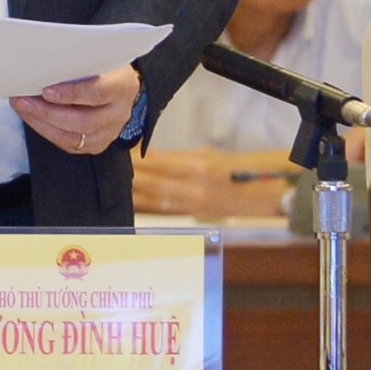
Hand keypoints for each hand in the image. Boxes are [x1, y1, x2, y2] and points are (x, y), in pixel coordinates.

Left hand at [12, 65, 140, 156]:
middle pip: (84, 120)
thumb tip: (42, 59)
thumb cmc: (98, 63)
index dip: (72, 93)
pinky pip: (69, 145)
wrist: (112, 79)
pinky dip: (46, 131)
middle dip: (48, 112)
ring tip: (22, 108)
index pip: (99, 92)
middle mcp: (120, 112)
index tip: (46, 91)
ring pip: (74, 137)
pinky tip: (32, 118)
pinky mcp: (97, 143)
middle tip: (22, 100)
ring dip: (42, 123)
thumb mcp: (94, 54)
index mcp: (123, 85)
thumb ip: (75, 58)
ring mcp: (110, 131)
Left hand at [131, 147, 288, 218]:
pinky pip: (164, 211)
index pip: (159, 162)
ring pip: (155, 199)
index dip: (136, 159)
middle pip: (153, 183)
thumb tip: (146, 156)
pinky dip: (146, 205)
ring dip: (134, 193)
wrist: (260, 192)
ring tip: (116, 186)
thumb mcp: (206, 154)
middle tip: (109, 169)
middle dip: (131, 177)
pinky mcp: (193, 215)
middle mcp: (195, 187)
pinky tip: (132, 201)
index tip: (119, 154)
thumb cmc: (233, 169)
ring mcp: (193, 204)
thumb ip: (175, 157)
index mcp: (199, 166)